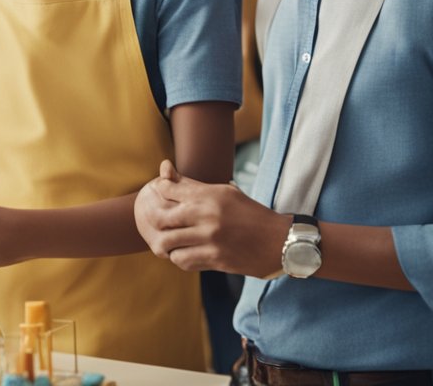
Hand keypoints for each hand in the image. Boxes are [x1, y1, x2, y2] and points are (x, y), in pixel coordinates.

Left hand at [135, 159, 289, 276]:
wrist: (279, 241)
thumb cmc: (250, 213)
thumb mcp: (225, 193)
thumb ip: (194, 186)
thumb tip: (166, 171)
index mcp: (210, 195)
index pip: (167, 190)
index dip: (157, 192)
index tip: (157, 196)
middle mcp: (208, 216)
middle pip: (161, 218)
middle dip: (153, 220)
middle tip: (156, 223)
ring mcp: (210, 239)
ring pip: (167, 242)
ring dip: (164, 242)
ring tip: (168, 240)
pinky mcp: (215, 259)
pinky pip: (183, 260)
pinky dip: (178, 257)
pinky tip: (183, 252)